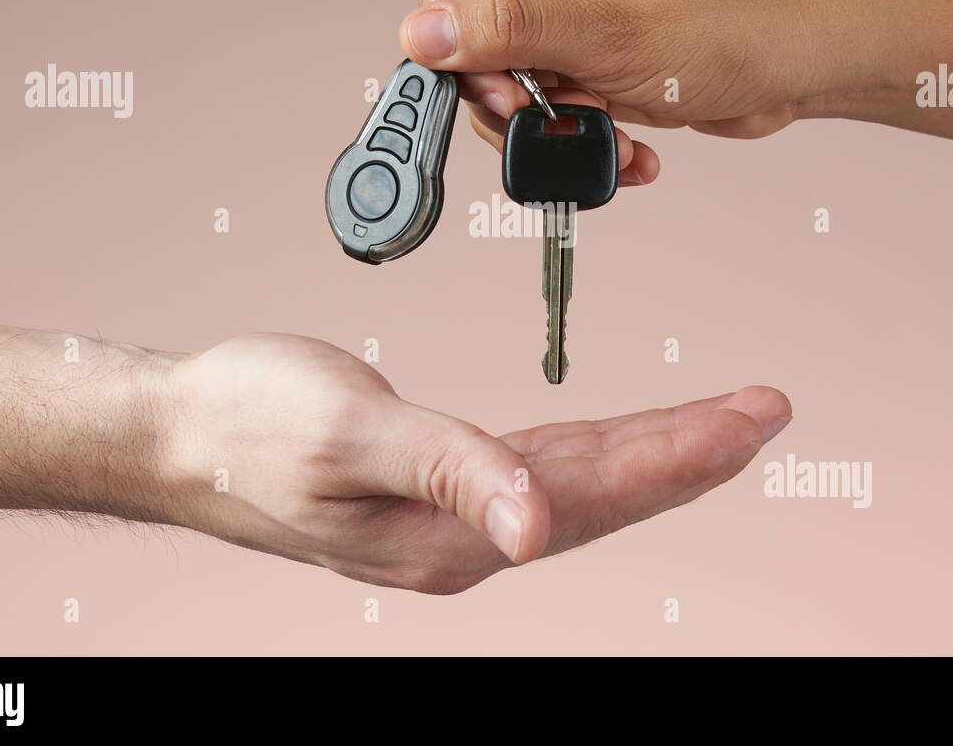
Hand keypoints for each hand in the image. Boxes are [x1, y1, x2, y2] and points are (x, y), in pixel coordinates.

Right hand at [161, 333, 790, 593]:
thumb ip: (447, 471)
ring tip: (724, 419)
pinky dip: (597, 447)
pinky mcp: (441, 489)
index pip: (593, 497)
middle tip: (768, 411)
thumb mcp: (345, 436)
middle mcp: (463, 540)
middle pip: (605, 495)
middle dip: (692, 453)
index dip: (679, 457)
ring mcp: (453, 519)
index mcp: (447, 537)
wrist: (184, 433)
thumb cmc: (248, 427)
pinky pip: (542, 468)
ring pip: (581, 482)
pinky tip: (626, 436)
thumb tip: (536, 530)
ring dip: (655, 449)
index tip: (753, 419)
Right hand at [399, 0, 952, 173]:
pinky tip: (626, 149)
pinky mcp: (592, 54)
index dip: (465, 70)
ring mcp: (571, 13)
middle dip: (519, 110)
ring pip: (515, 92)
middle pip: (476, 55)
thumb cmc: (728, 32)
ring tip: (611, 143)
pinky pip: (555, 107)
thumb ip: (506, 35)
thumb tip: (419, 32)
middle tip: (567, 124)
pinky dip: (584, 137)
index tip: (505, 111)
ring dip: (560, 133)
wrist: (797, 65)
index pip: (452, 3)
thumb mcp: (606, 38)